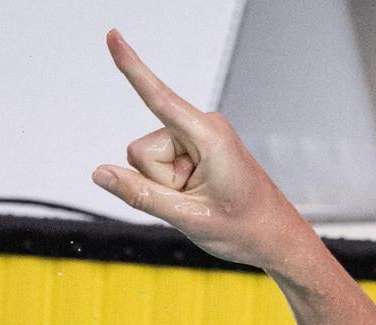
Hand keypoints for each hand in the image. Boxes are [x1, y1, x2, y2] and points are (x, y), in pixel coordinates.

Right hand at [92, 29, 314, 271]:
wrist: (274, 238)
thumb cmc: (244, 227)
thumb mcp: (188, 217)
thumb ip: (140, 194)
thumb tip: (100, 174)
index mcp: (209, 136)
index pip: (159, 98)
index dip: (132, 68)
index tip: (113, 36)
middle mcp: (203, 128)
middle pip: (143, 150)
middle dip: (159, 181)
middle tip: (193, 201)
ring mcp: (199, 137)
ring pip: (149, 160)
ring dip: (167, 185)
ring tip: (200, 199)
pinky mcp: (196, 148)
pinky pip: (163, 164)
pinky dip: (173, 184)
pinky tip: (200, 195)